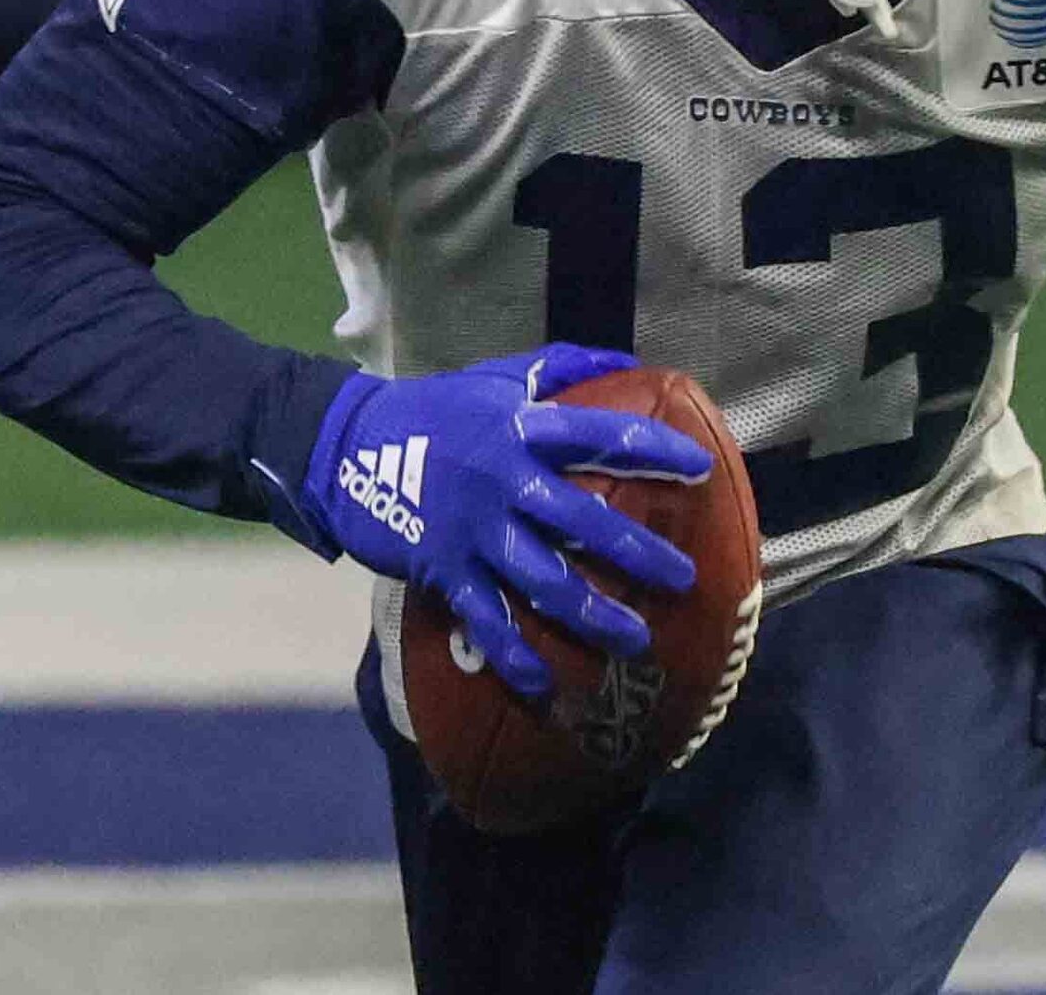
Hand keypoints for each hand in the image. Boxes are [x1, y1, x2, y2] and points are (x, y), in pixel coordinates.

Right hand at [302, 343, 713, 693]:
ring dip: (592, 614)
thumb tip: (628, 358)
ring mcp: (474, 531)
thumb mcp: (497, 376)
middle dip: (637, 552)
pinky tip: (548, 685)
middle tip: (684, 579)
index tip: (700, 468)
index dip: (653, 448)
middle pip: (583, 521)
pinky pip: (487, 619)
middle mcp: (505, 481)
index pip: (601, 435)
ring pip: (543, 580)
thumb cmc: (435, 409)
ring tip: (635, 640)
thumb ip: (562, 366)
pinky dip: (516, 656)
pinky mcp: (444, 570)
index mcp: (522, 428)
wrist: (346, 447)